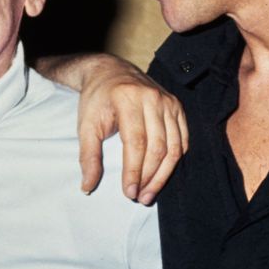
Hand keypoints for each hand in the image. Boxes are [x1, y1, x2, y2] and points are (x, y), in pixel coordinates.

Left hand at [65, 54, 187, 203]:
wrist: (110, 71)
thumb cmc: (97, 99)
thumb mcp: (85, 125)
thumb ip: (88, 156)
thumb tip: (87, 186)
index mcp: (128, 99)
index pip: (136, 143)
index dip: (134, 172)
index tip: (129, 192)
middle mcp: (152, 98)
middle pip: (158, 147)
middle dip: (149, 177)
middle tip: (139, 197)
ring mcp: (168, 101)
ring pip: (174, 147)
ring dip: (163, 174)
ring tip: (150, 193)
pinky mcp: (177, 106)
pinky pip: (182, 139)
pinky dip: (174, 160)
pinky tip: (162, 174)